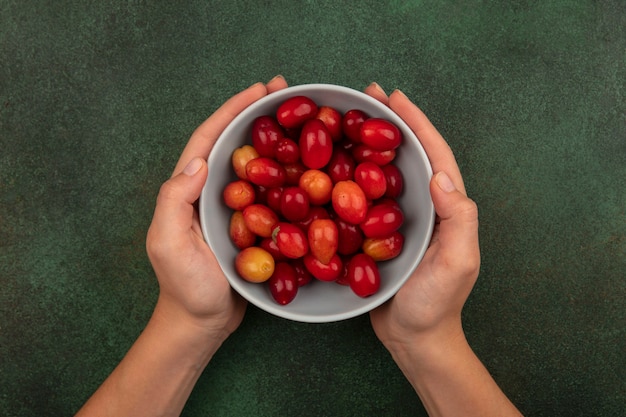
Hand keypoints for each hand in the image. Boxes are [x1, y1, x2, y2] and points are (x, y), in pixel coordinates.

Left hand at [146, 76, 288, 339]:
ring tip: (302, 119)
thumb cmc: (184, 287)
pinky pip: (272, 190)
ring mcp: (233, 207)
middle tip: (286, 92)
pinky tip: (309, 166)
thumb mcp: (168, 243)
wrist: (202, 323)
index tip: (259, 89)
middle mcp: (211, 191)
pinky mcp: (252, 224)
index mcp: (189, 189)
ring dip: (276, 138)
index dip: (233, 110)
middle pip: (235, 142)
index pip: (210, 139)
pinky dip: (288, 173)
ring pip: (257, 163)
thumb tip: (199, 161)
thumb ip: (175, 201)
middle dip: (258, 114)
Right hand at [366, 83, 479, 350]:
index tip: (395, 98)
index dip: (416, 123)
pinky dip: (349, 175)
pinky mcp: (376, 232)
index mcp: (445, 206)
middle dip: (389, 123)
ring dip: (367, 144)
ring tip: (346, 121)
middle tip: (367, 97)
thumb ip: (458, 220)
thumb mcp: (457, 263)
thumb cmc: (437, 304)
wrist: (414, 338)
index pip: (433, 155)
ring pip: (382, 171)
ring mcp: (399, 218)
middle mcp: (423, 206)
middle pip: (406, 154)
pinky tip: (329, 165)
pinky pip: (362, 196)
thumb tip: (441, 175)